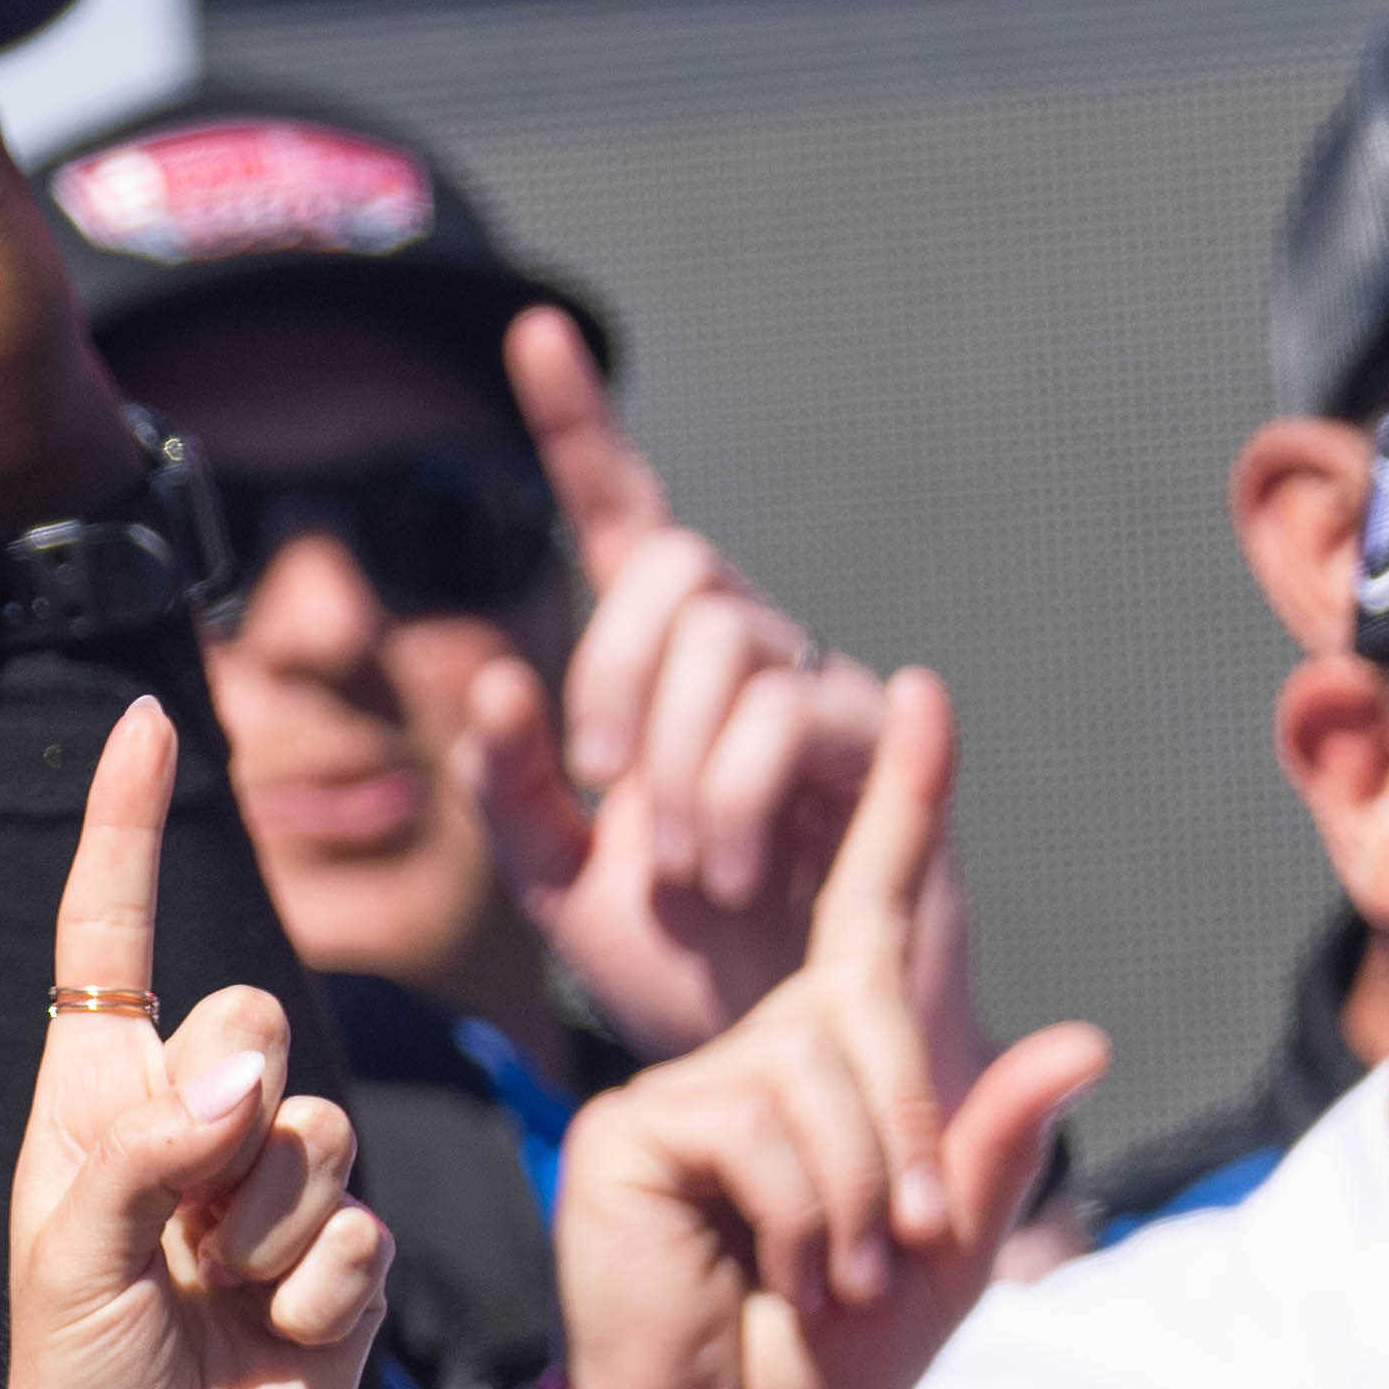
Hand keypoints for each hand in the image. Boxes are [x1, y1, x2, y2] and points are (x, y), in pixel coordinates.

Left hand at [2, 698, 395, 1388]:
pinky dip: (318, 1297)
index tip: (142, 722)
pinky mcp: (340, 1260)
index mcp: (93, 1105)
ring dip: (266, 1231)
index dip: (124, 832)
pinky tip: (274, 1346)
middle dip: (231, 1115)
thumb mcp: (69, 1267)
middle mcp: (185, 1126)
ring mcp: (267, 1191)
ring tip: (214, 1305)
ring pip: (322, 1131)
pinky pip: (364, 1232)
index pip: (111, 947)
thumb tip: (239, 1076)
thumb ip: (143, 1157)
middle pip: (257, 1019)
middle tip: (180, 1232)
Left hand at [454, 308, 888, 1052]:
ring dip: (680, 767)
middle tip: (605, 788)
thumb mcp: (557, 881)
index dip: (578, 427)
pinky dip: (741, 795)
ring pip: (733, 646)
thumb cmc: (680, 962)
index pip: (621, 522)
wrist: (781, 1054)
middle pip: (676, 571)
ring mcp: (823, 689)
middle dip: (614, 673)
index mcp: (656, 669)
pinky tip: (738, 869)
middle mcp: (745, 652)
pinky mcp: (888, 745)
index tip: (526, 333)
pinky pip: (802, 716)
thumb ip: (509, 790)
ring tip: (687, 866)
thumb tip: (499, 681)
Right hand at [549, 670, 1099, 1388]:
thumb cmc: (835, 1357)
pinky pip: (750, 1120)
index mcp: (829, 1069)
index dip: (900, 811)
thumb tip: (1078, 1037)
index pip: (867, 919)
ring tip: (823, 1272)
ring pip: (811, 1078)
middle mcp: (748, 1056)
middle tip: (891, 1252)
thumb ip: (997, 1144)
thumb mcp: (950, 1252)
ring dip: (850, 1195)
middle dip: (905, 1140)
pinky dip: (794, 1203)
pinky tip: (767, 1259)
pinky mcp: (629, 1126)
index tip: (919, 695)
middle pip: (861, 1018)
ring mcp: (678, 1085)